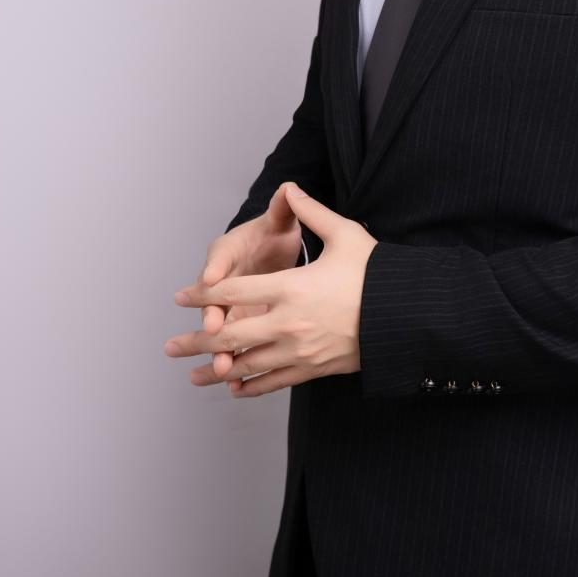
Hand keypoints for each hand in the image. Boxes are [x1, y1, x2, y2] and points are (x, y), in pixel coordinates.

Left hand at [164, 183, 378, 396]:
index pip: (232, 291)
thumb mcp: (347, 235)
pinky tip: (235, 388)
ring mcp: (299, 350)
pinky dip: (251, 386)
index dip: (202, 294)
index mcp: (291, 287)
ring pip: (247, 365)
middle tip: (170, 347)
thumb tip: (291, 188)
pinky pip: (274, 382)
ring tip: (192, 375)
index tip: (182, 297)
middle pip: (229, 336)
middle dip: (195, 341)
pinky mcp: (313, 368)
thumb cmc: (377, 274)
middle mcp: (288, 322)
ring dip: (216, 371)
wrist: (407, 317)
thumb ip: (313, 213)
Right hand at [172, 182, 304, 385]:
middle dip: (210, 322)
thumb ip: (283, 207)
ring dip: (220, 350)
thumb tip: (288, 187)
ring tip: (220, 371)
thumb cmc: (274, 231)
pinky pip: (238, 347)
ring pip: (223, 332)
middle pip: (214, 304)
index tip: (209, 282)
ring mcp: (233, 307)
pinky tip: (235, 387)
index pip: (218, 263)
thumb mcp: (278, 218)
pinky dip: (236, 365)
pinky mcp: (244, 324)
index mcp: (228, 253)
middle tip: (210, 335)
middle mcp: (224, 283)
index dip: (214, 272)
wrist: (274, 246)